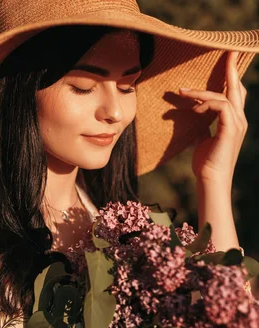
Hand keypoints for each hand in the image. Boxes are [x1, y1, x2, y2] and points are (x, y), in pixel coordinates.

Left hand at [179, 51, 247, 184]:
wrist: (210, 179)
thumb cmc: (205, 163)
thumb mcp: (203, 140)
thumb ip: (203, 127)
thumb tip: (195, 119)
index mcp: (233, 121)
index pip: (235, 94)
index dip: (232, 77)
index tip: (226, 60)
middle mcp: (239, 120)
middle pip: (237, 89)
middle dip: (231, 69)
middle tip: (226, 52)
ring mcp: (237, 124)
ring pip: (223, 96)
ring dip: (201, 92)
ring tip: (183, 92)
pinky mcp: (231, 129)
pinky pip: (220, 106)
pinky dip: (205, 103)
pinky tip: (194, 108)